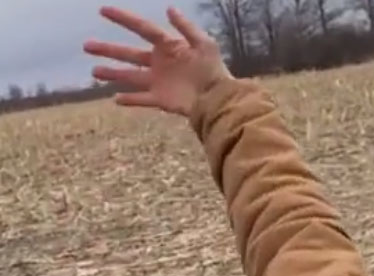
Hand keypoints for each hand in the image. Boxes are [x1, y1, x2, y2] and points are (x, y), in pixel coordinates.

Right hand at [84, 6, 232, 116]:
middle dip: (108, 50)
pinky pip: (142, 99)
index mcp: (167, 45)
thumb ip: (186, 27)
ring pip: (130, 76)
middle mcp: (159, 62)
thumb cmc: (215, 70)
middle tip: (87, 45)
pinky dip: (130, 100)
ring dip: (112, 74)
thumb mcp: (204, 44)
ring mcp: (158, 82)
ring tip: (94, 72)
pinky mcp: (161, 100)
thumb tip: (169, 8)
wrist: (219, 99)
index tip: (103, 10)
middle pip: (129, 54)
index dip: (123, 19)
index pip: (141, 28)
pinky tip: (115, 99)